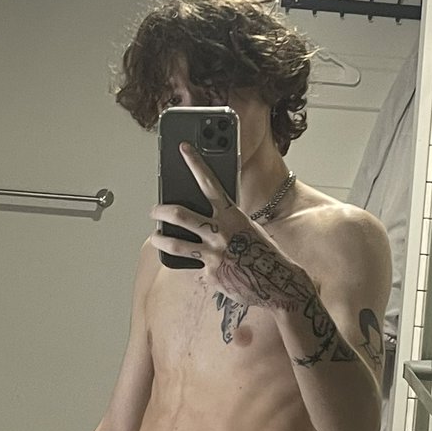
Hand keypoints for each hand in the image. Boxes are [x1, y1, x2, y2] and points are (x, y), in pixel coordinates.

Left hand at [150, 143, 311, 312]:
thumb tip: (203, 219)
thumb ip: (225, 221)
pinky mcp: (210, 274)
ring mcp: (212, 254)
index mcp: (231, 215)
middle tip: (154, 210)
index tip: (183, 148)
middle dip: (160, 210)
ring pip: (174, 244)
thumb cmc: (264, 252)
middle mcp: (219, 232)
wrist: (277, 282)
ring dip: (160, 239)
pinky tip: (200, 267)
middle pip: (179, 215)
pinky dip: (196, 266)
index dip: (195, 163)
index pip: (209, 183)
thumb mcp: (247, 228)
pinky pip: (195, 268)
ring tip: (155, 236)